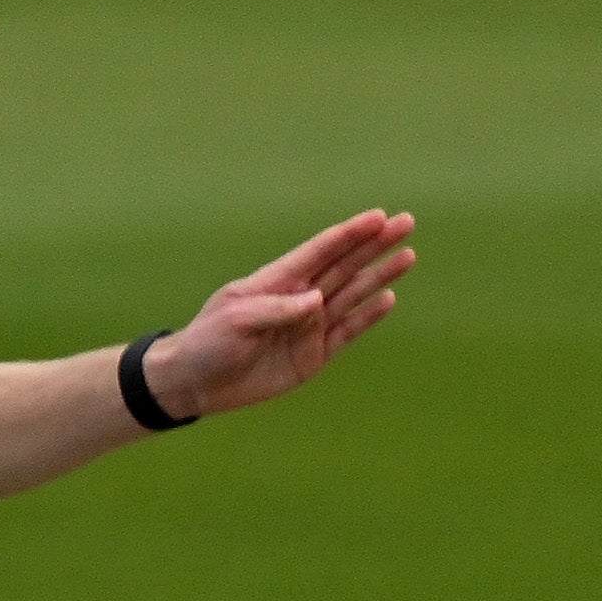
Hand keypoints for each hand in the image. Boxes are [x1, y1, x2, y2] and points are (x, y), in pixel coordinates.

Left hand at [146, 211, 415, 421]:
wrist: (194, 384)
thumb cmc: (208, 343)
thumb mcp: (236, 321)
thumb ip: (277, 309)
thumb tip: (318, 300)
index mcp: (277, 281)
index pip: (320, 251)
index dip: (349, 233)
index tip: (378, 216)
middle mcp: (299, 298)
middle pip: (344, 266)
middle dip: (375, 245)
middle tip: (406, 223)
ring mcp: (309, 326)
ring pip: (352, 295)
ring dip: (378, 276)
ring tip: (407, 256)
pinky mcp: (313, 355)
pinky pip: (346, 332)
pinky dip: (367, 317)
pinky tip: (388, 298)